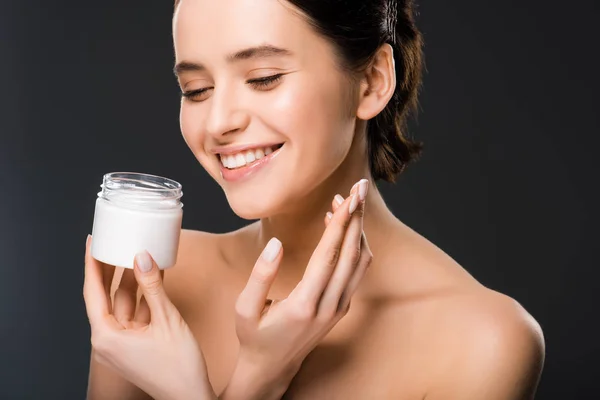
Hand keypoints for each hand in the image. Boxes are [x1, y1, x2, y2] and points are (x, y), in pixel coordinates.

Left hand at [83, 237, 214, 399]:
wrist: (191, 397)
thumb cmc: (179, 368)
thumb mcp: (167, 320)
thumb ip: (153, 287)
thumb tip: (142, 257)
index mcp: (105, 337)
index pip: (93, 291)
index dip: (91, 263)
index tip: (92, 242)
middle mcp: (108, 340)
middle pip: (105, 296)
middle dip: (110, 268)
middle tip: (113, 242)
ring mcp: (121, 343)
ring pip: (122, 303)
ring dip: (130, 280)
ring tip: (135, 253)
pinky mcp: (135, 344)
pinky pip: (135, 313)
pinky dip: (143, 296)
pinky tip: (152, 276)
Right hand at [222, 179, 371, 398]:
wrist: (272, 368)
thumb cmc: (254, 336)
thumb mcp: (244, 308)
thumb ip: (261, 274)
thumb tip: (276, 242)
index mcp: (304, 304)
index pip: (329, 256)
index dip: (341, 223)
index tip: (349, 196)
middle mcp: (328, 306)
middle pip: (351, 254)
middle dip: (356, 218)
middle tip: (357, 187)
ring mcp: (339, 308)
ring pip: (360, 263)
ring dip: (356, 231)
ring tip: (345, 203)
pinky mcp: (341, 308)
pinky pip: (356, 271)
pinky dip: (353, 245)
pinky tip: (339, 228)